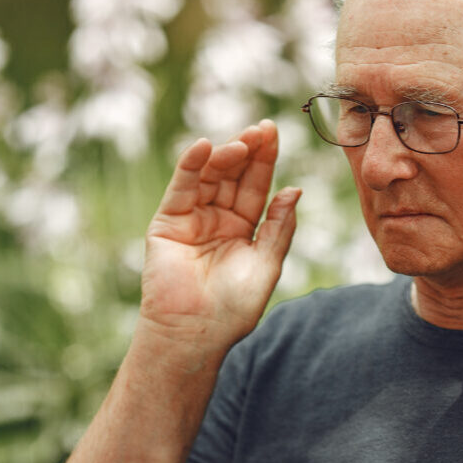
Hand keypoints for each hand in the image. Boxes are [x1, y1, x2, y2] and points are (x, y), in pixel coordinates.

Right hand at [140, 120, 299, 350]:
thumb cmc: (234, 307)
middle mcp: (218, 219)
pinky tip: (204, 147)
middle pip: (233, 175)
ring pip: (208, 177)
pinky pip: (180, 189)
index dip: (264, 159)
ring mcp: (192, 219)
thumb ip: (279, 226)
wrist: (196, 333)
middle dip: (246, 151)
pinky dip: (189, 166)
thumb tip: (294, 189)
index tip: (273, 131)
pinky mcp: (167, 222)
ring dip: (223, 156)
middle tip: (260, 129)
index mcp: (244, 228)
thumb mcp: (267, 264)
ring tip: (240, 143)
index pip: (256, 185)